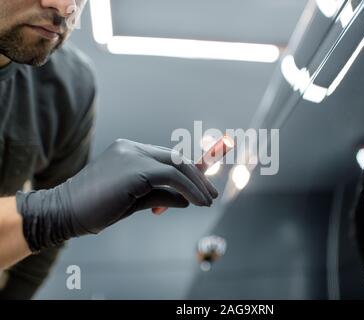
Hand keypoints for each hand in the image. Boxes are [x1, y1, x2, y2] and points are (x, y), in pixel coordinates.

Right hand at [16, 139, 217, 251]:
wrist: (62, 213)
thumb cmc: (94, 209)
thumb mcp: (134, 201)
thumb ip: (159, 196)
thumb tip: (186, 200)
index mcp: (129, 151)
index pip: (166, 158)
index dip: (187, 172)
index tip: (201, 187)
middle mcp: (132, 148)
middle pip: (174, 158)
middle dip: (197, 176)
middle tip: (210, 194)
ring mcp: (133, 155)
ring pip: (176, 166)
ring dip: (196, 184)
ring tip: (208, 201)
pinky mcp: (135, 169)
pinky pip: (171, 176)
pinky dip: (188, 189)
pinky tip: (197, 202)